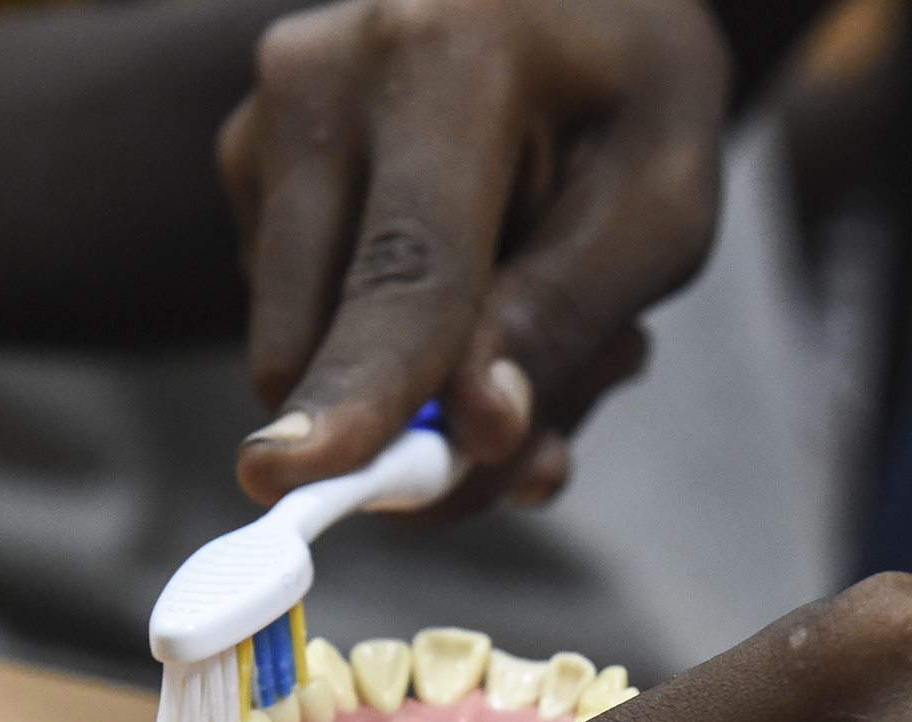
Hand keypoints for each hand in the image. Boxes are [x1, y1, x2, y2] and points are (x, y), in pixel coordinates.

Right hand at [218, 0, 729, 513]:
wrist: (562, 0)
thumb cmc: (629, 95)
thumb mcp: (662, 205)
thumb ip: (568, 317)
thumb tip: (472, 430)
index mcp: (445, 58)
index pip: (403, 268)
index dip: (364, 389)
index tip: (297, 482)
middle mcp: (323, 80)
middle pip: (322, 335)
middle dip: (426, 435)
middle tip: (554, 436)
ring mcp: (266, 125)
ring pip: (310, 353)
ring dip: (431, 393)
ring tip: (535, 309)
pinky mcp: (249, 173)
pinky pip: (310, 330)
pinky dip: (400, 355)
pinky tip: (476, 289)